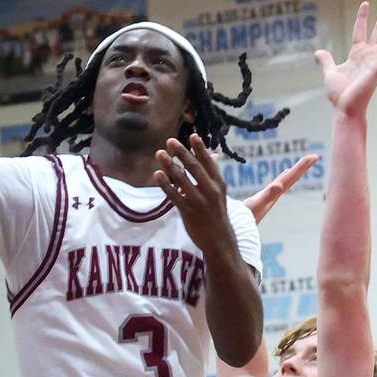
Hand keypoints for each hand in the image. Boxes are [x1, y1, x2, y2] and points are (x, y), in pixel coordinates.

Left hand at [153, 135, 237, 255]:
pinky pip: (174, 195)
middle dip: (181, 152)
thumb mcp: (219, 194)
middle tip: (170, 141)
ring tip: (159, 153)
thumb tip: (210, 155)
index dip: (200, 149)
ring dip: (169, 164)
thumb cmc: (217, 214)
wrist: (219, 240)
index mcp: (219, 184)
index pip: (209, 162)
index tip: (192, 136)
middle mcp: (210, 191)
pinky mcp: (188, 212)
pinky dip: (165, 184)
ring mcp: (198, 202)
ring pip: (181, 179)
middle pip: (194, 167)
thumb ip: (211, 176)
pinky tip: (157, 174)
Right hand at [249, 152, 318, 225]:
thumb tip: (278, 185)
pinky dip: (278, 182)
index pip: (291, 177)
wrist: (238, 235)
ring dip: (291, 175)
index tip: (314, 156)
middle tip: (314, 157)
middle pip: (291, 179)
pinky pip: (273, 189)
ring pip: (283, 184)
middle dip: (301, 167)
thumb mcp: (256, 204)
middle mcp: (274, 196)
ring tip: (296, 168)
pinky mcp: (261, 203)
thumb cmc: (245, 220)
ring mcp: (268, 199)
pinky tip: (277, 184)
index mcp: (275, 193)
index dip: (302, 166)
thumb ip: (268, 195)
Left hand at [316, 0, 376, 119]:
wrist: (344, 107)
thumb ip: (326, 60)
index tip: (366, 3)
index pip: (360, 30)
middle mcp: (368, 54)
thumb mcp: (330, 72)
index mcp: (356, 54)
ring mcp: (376, 60)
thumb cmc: (339, 94)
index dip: (363, 16)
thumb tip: (318, 51)